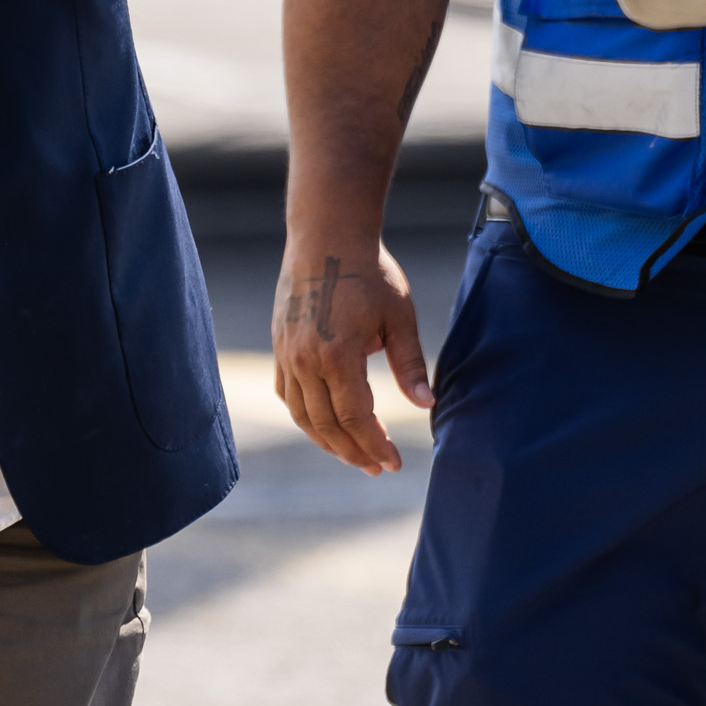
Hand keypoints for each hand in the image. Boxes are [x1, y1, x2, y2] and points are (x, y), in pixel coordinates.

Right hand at [272, 240, 432, 475]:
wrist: (326, 236)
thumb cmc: (369, 273)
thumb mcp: (400, 318)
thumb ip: (410, 365)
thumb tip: (427, 405)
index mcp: (337, 355)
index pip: (355, 418)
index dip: (375, 446)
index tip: (394, 464)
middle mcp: (305, 361)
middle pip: (326, 426)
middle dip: (353, 452)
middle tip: (376, 469)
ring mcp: (287, 355)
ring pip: (302, 416)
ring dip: (327, 441)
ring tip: (352, 455)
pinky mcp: (279, 347)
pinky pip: (287, 395)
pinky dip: (305, 417)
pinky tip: (323, 425)